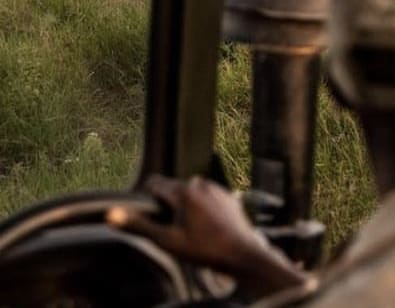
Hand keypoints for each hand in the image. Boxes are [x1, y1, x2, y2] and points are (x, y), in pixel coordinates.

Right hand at [107, 175, 309, 296]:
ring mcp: (216, 188)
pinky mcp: (228, 195)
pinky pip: (207, 196)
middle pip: (173, 187)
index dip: (145, 197)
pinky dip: (201, 206)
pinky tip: (202, 226)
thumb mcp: (166, 240)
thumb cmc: (202, 248)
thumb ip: (140, 226)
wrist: (240, 252)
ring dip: (184, 204)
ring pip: (191, 191)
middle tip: (166, 227)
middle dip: (166, 203)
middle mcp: (201, 183)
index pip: (155, 183)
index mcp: (184, 191)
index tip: (143, 211)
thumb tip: (111, 214)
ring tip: (185, 228)